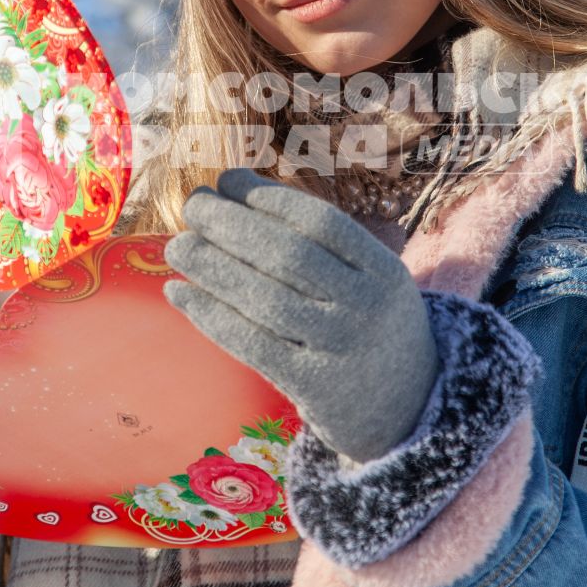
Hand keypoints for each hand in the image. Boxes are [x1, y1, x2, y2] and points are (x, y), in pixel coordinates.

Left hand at [162, 167, 437, 461]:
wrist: (408, 407)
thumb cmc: (370, 325)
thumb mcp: (372, 280)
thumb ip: (322, 245)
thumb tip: (236, 194)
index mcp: (383, 269)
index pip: (320, 222)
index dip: (268, 197)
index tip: (227, 180)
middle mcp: (366, 306)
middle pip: (287, 255)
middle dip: (232, 225)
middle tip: (193, 206)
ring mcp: (339, 348)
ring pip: (264, 298)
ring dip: (212, 267)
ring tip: (178, 246)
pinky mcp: (311, 386)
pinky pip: (252, 344)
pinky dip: (211, 316)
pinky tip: (180, 293)